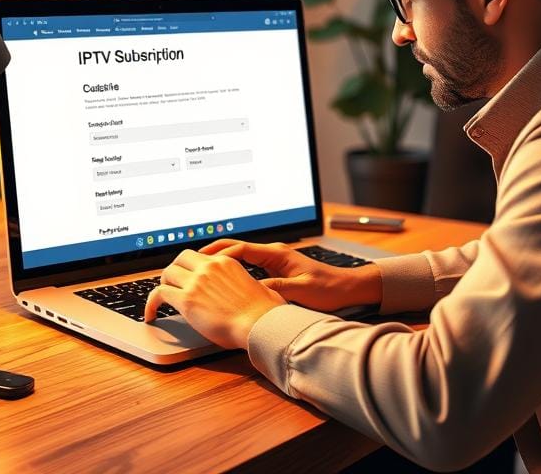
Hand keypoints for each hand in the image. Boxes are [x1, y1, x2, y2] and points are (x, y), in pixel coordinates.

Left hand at [144, 248, 285, 349]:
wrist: (260, 323)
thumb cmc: (263, 312)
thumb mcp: (257, 287)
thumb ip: (246, 285)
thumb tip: (251, 292)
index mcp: (226, 262)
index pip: (199, 256)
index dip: (189, 266)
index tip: (186, 276)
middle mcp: (209, 267)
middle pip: (180, 259)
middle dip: (174, 271)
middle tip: (172, 285)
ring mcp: (196, 281)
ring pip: (167, 274)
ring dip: (163, 286)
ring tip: (160, 300)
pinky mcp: (186, 300)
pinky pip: (158, 294)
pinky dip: (151, 303)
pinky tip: (151, 314)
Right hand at [199, 239, 381, 312]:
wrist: (348, 288)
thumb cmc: (328, 289)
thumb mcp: (301, 291)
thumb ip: (276, 290)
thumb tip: (252, 290)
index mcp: (277, 253)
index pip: (240, 248)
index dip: (219, 255)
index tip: (201, 262)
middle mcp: (274, 253)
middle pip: (236, 248)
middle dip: (214, 253)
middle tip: (192, 261)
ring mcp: (275, 260)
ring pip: (241, 256)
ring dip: (222, 260)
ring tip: (201, 270)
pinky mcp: (278, 269)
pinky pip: (250, 265)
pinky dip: (234, 268)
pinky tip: (225, 279)